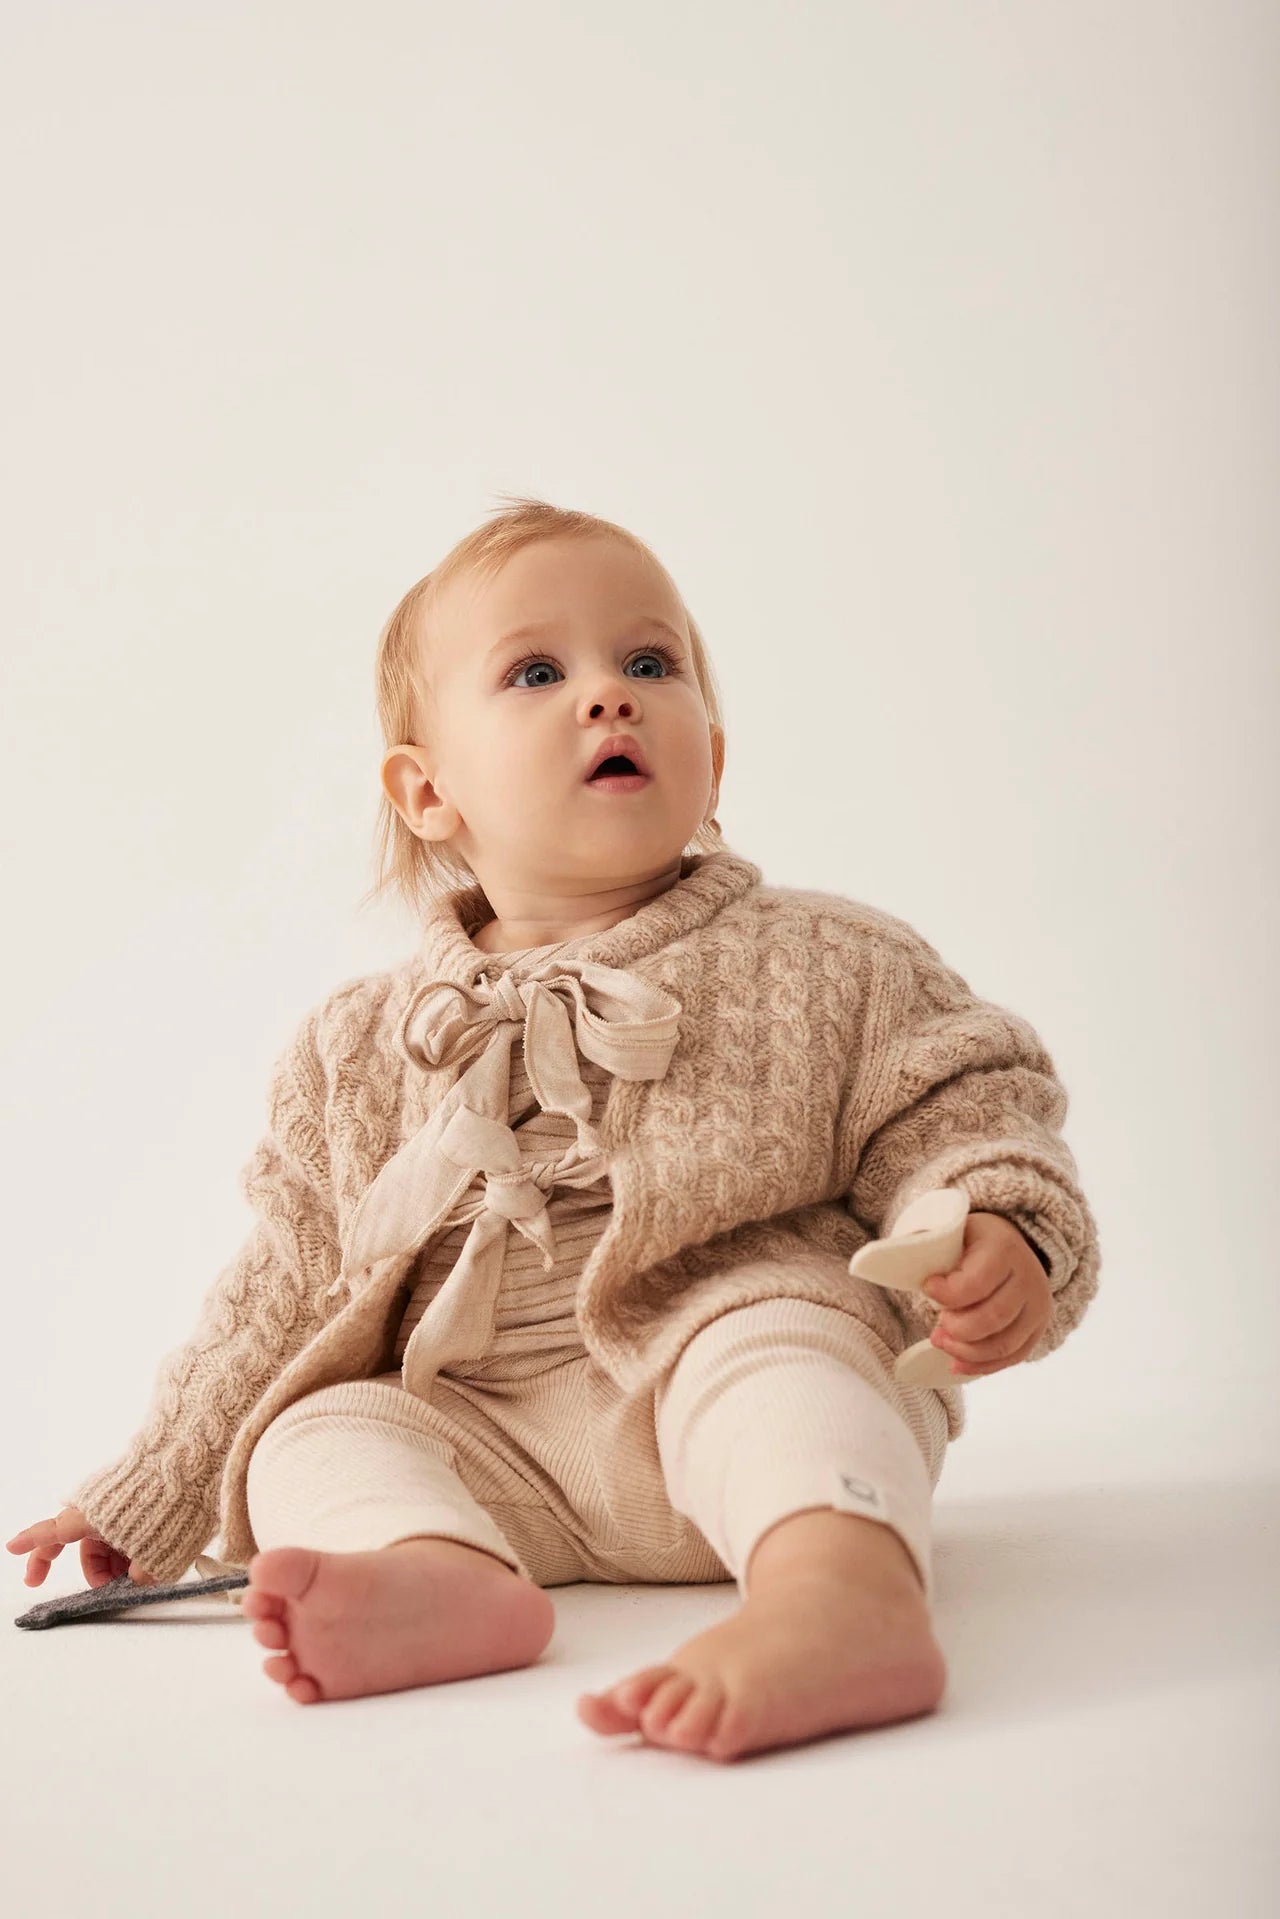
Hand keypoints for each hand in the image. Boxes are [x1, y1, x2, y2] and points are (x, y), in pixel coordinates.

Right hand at [6, 1506, 158, 1589]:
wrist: (191, 1463)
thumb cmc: (168, 1507)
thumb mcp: (156, 1555)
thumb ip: (141, 1574)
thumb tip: (138, 1577)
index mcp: (92, 1518)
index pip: (52, 1532)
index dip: (31, 1543)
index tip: (11, 1548)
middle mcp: (100, 1509)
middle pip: (85, 1546)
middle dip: (95, 1572)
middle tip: (109, 1589)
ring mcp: (120, 1502)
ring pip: (109, 1540)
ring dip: (118, 1562)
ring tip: (143, 1573)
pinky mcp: (139, 1499)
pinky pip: (128, 1528)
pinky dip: (133, 1545)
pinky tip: (153, 1556)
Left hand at [921, 1211, 1051, 1377]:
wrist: (1011, 1244)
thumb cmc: (971, 1241)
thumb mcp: (951, 1230)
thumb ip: (926, 1243)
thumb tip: (889, 1259)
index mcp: (1004, 1248)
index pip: (977, 1282)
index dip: (947, 1294)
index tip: (926, 1289)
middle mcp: (1028, 1277)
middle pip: (992, 1317)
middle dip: (956, 1329)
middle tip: (935, 1327)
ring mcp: (1037, 1306)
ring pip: (1003, 1343)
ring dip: (966, 1351)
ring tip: (940, 1342)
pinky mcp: (1037, 1328)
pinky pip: (1013, 1356)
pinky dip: (982, 1366)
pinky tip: (956, 1364)